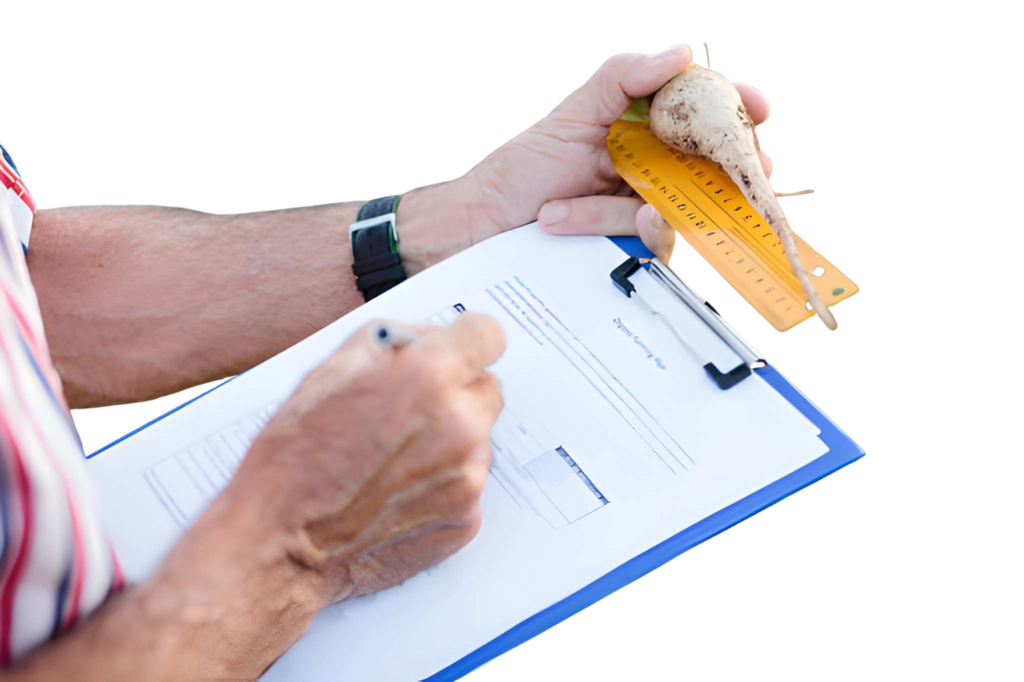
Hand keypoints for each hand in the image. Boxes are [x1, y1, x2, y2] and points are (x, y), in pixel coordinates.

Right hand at [230, 312, 505, 603]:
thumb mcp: (331, 369)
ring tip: (393, 459)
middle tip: (411, 410)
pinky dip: (443, 484)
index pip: (487, 335)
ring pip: (478, 440)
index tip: (457, 349)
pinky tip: (397, 491)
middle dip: (457, 392)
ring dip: (450, 440)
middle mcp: (460, 426)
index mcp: (430, 378)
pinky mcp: (466, 519)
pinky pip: (468, 485)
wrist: (282, 541)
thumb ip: (393, 342)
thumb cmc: (295, 457)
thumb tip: (428, 339)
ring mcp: (467, 477)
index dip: (468, 339)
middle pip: (487, 389)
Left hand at [464, 45, 773, 261]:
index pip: (704, 113)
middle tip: (749, 166)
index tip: (755, 108)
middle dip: (734, 167)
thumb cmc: (525, 165)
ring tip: (561, 204)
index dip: (735, 109)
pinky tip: (564, 219)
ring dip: (624, 207)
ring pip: (680, 208)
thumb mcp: (573, 112)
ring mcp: (645, 207)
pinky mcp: (632, 242)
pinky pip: (649, 238)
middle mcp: (653, 167)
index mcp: (645, 127)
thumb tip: (680, 55)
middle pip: (713, 166)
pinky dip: (607, 225)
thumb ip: (623, 77)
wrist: (486, 223)